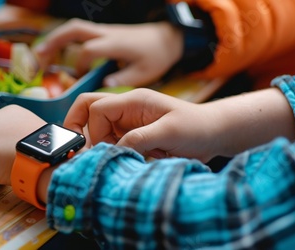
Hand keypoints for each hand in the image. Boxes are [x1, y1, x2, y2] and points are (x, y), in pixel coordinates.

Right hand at [35, 18, 182, 87]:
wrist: (167, 37)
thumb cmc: (157, 55)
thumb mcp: (145, 71)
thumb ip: (124, 79)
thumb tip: (104, 85)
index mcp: (115, 44)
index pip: (90, 50)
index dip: (80, 65)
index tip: (79, 79)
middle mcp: (106, 34)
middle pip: (74, 30)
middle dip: (54, 42)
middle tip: (38, 57)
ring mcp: (104, 31)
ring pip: (74, 28)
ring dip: (56, 39)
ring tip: (40, 54)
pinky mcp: (104, 33)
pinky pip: (80, 32)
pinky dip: (66, 40)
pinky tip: (58, 51)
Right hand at [63, 88, 220, 161]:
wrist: (215, 133)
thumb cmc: (197, 127)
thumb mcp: (170, 132)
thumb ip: (140, 138)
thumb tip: (113, 149)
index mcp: (134, 100)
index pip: (96, 108)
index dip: (94, 130)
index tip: (107, 149)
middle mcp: (127, 108)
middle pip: (88, 109)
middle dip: (79, 128)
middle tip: (81, 150)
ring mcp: (129, 120)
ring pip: (97, 128)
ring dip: (101, 145)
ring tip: (120, 157)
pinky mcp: (134, 133)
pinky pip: (112, 141)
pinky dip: (114, 152)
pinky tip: (131, 159)